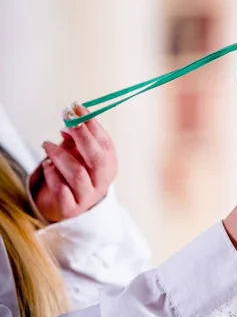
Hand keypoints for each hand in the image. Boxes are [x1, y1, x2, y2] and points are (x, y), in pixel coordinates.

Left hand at [30, 104, 117, 222]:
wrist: (64, 205)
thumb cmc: (73, 173)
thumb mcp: (78, 154)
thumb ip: (75, 139)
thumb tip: (68, 124)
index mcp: (109, 166)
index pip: (106, 143)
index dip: (92, 124)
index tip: (77, 108)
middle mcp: (102, 182)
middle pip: (97, 159)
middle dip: (82, 136)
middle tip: (67, 120)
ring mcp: (87, 197)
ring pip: (77, 174)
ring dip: (60, 155)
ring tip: (47, 145)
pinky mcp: (71, 209)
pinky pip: (61, 190)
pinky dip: (52, 174)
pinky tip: (47, 166)